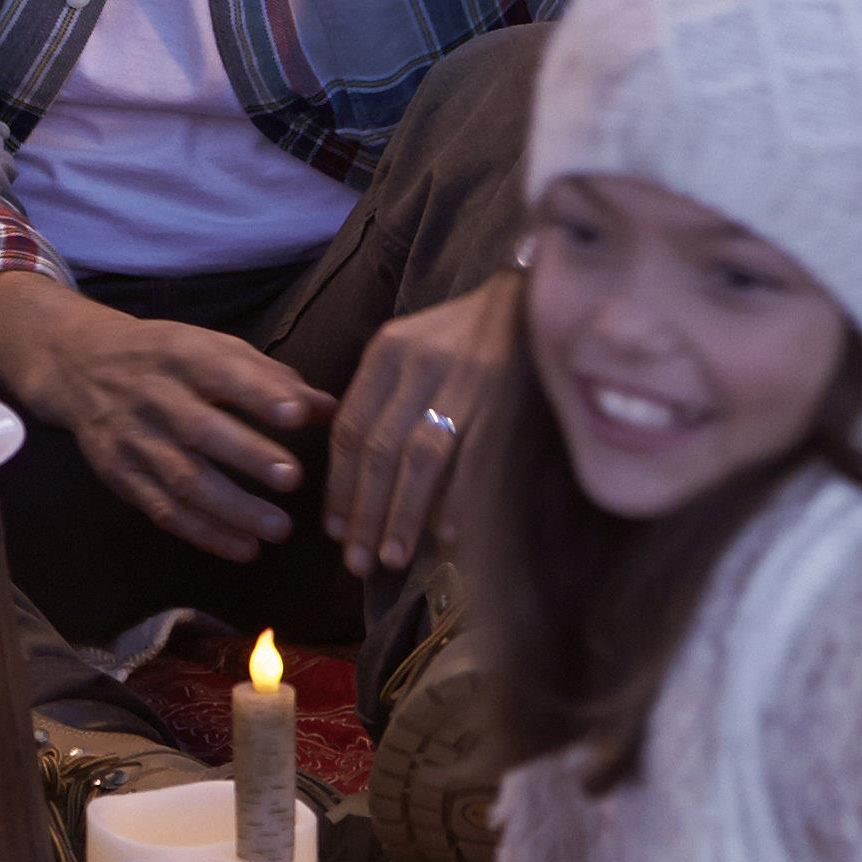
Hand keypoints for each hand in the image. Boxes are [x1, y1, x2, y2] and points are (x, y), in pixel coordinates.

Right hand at [0, 272, 324, 564]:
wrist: (79, 366)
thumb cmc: (166, 357)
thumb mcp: (211, 347)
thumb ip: (269, 377)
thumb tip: (328, 408)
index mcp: (180, 355)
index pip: (221, 373)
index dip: (258, 394)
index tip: (297, 416)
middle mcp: (153, 396)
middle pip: (200, 430)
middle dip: (247, 456)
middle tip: (294, 479)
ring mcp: (133, 439)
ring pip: (182, 480)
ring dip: (232, 509)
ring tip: (279, 530)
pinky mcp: (120, 475)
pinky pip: (162, 510)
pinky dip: (204, 534)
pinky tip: (243, 549)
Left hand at [324, 273, 517, 578]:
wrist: (528, 301)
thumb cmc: (460, 334)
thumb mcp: (409, 348)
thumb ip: (379, 399)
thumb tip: (354, 473)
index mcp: (387, 352)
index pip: (350, 428)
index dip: (339, 484)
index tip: (333, 529)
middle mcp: (419, 366)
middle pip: (378, 450)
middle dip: (364, 511)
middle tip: (355, 560)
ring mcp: (464, 383)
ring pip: (420, 458)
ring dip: (403, 514)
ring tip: (391, 557)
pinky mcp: (505, 401)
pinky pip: (473, 458)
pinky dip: (456, 498)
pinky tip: (445, 533)